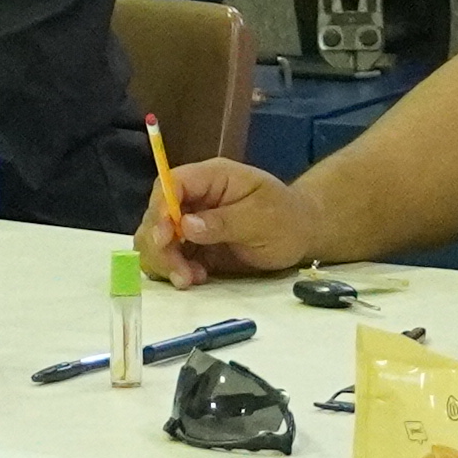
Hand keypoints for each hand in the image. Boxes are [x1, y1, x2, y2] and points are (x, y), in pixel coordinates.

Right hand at [140, 156, 317, 287]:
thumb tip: (186, 225)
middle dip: (160, 245)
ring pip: (156, 239)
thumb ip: (224, 221)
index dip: (160, 209)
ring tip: (189, 279)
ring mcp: (191, 222)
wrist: (301, 235)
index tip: (165, 237)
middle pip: (156, 215)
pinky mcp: (193, 246)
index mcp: (211, 178)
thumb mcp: (262, 217)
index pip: (170, 184)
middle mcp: (194, 198)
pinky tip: (194, 278)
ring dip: (164, 261)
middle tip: (180, 272)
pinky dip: (173, 270)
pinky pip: (169, 257)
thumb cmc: (287, 217)